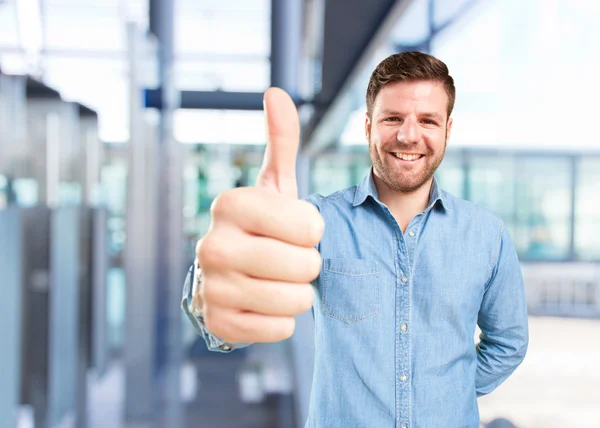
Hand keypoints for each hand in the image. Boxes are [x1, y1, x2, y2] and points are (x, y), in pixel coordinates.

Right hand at [196, 88, 323, 343]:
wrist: (229, 274)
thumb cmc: (262, 226)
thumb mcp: (273, 185)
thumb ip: (280, 141)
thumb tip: (276, 92)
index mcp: (230, 203)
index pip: (310, 225)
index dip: (312, 230)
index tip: (294, 229)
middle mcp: (212, 244)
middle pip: (306, 265)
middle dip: (308, 264)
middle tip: (286, 257)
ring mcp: (211, 287)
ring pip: (296, 301)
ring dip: (297, 293)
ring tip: (276, 280)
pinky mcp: (217, 324)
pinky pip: (280, 330)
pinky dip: (281, 320)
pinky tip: (262, 303)